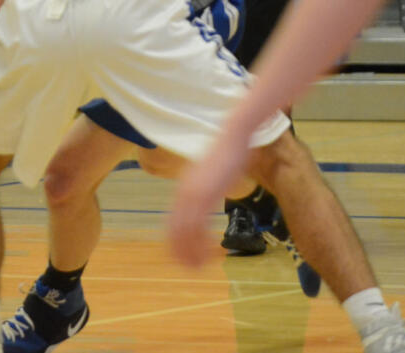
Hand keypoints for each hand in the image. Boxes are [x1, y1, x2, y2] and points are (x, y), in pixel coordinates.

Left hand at [167, 132, 249, 266]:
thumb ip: (204, 189)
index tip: (183, 257)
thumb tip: (207, 198)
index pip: (171, 224)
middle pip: (173, 232)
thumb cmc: (227, 154)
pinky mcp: (206, 193)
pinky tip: (214, 253)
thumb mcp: (210, 176)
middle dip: (181, 253)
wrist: (233, 135)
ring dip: (192, 253)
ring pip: (184, 232)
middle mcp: (184, 193)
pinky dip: (203, 242)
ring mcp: (193, 193)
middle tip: (191, 269)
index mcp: (184, 190)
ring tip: (201, 268)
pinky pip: (198, 224)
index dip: (175, 244)